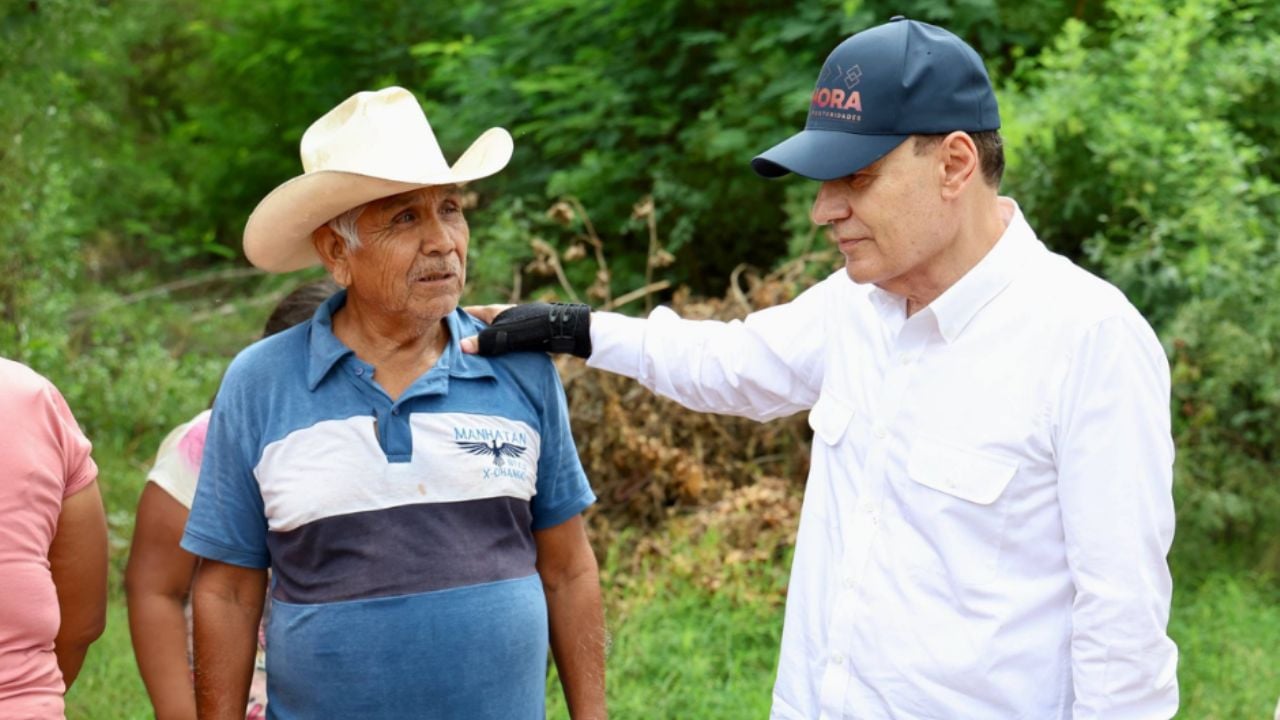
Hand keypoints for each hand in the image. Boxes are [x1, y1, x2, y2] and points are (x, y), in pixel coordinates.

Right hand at [460, 302, 592, 357]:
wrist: (562, 329)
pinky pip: (504, 342)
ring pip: (492, 335)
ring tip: (472, 360)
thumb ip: (483, 341)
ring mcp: (513, 325)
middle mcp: (502, 315)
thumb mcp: (503, 335)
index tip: (442, 329)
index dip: (455, 319)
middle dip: (468, 335)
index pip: (469, 312)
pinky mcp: (524, 335)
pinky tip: (494, 362)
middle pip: (479, 325)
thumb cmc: (531, 328)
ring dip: (484, 345)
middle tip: (454, 350)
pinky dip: (497, 350)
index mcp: (494, 310)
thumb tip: (460, 346)